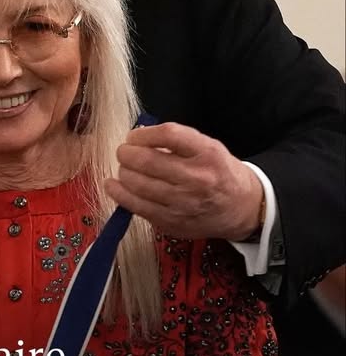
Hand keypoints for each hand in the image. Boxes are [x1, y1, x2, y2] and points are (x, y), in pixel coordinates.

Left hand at [104, 122, 263, 240]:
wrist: (242, 209)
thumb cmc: (220, 173)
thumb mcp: (209, 147)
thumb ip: (178, 141)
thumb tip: (139, 138)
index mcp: (208, 154)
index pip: (168, 135)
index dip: (143, 134)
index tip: (133, 136)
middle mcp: (197, 179)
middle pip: (148, 161)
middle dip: (127, 154)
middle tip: (123, 152)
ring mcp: (183, 203)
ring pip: (138, 184)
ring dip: (123, 172)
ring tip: (123, 168)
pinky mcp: (172, 222)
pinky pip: (136, 206)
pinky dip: (119, 194)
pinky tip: (113, 186)